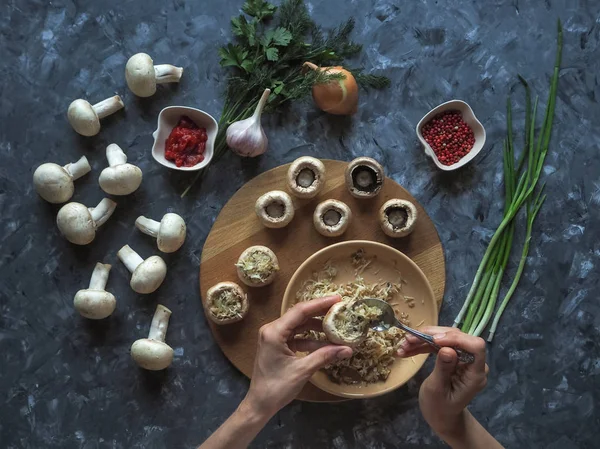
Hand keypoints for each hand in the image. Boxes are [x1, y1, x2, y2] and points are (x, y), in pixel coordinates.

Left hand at [242, 295, 352, 419]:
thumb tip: (347, 349)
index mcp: (274, 332)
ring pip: (300, 326)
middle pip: (300, 316)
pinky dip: (311, 339)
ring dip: (317, 327)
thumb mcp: (303, 370)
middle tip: (340, 309)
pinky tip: (327, 343)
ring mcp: (274, 337)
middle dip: (320, 313)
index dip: (320, 304)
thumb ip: (325, 356)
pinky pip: (297, 337)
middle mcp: (272, 330)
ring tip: (336, 326)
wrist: (260, 404)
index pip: (300, 311)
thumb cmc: (277, 387)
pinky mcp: (278, 346)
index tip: (337, 299)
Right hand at [398, 326, 488, 438]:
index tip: (434, 340)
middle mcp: (473, 363)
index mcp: (475, 374)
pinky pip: (440, 345)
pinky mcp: (454, 357)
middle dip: (432, 336)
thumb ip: (443, 368)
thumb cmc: (439, 408)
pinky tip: (408, 348)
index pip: (476, 347)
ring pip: (446, 338)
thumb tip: (447, 349)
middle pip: (457, 338)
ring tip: (404, 344)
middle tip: (408, 340)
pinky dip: (424, 344)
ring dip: (423, 338)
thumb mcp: (437, 390)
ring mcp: (463, 359)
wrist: (441, 416)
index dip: (456, 339)